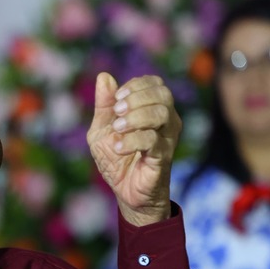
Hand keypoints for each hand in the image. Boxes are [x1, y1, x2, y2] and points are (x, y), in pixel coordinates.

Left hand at [86, 73, 180, 225]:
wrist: (124, 191)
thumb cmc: (115, 159)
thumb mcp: (101, 129)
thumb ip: (103, 105)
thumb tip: (104, 76)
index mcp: (153, 108)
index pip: (155, 83)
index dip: (135, 86)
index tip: (116, 99)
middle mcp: (166, 120)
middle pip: (162, 93)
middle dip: (136, 98)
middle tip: (116, 114)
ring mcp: (167, 138)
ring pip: (161, 113)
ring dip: (135, 117)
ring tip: (118, 129)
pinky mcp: (163, 156)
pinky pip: (153, 141)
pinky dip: (132, 140)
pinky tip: (119, 147)